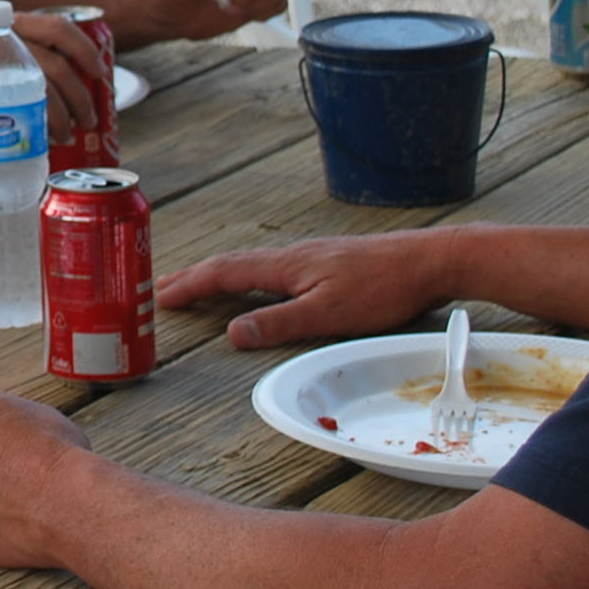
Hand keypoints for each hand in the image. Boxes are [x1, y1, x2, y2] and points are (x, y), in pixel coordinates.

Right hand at [0, 20, 99, 136]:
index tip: (101, 74)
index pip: (57, 26)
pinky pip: (12, 108)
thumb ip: (4, 57)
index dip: (86, 50)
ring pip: (40, 86)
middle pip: (57, 61)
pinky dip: (34, 126)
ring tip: (66, 134)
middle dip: (82, 94)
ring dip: (62, 114)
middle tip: (89, 118)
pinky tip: (38, 138)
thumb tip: (48, 85)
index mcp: (1, 25)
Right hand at [156, 230, 453, 348]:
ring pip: (248, 263)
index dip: (190, 286)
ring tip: (198, 283)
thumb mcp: (329, 314)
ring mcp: (307, 256)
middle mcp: (289, 255)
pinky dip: (244, 273)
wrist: (427, 260)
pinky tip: (255, 282)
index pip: (223, 273)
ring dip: (216, 273)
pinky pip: (267, 265)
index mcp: (284, 266)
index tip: (160, 297)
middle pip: (229, 263)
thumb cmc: (382, 288)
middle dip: (194, 276)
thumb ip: (280, 322)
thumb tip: (231, 333)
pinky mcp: (324, 260)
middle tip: (162, 287)